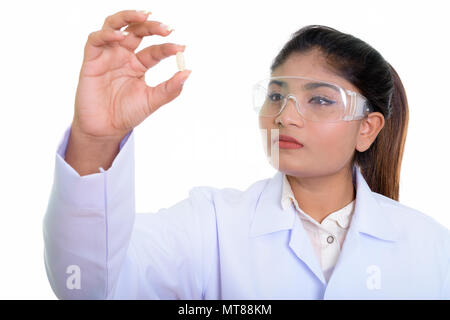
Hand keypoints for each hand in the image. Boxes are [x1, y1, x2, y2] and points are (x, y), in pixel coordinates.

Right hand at [72, 9, 190, 140]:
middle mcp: (123, 56)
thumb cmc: (126, 114)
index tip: (181, 48)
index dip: (168, 47)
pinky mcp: (91, 60)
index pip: (155, 50)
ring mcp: (107, 56)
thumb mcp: (152, 101)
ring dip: (128, 17)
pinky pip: (96, 40)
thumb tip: (188, 72)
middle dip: (152, 26)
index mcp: (139, 65)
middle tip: (167, 28)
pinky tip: (120, 36)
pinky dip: (107, 34)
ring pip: (114, 25)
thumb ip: (170, 88)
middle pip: (137, 31)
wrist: (105, 129)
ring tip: (145, 15)